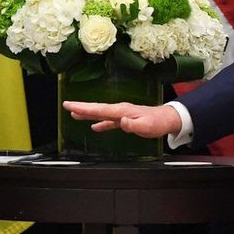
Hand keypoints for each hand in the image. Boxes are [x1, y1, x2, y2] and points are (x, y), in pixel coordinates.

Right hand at [64, 101, 182, 137]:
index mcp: (121, 111)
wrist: (167, 119)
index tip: (71, 106)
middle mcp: (119, 110)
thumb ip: (133, 124)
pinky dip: (100, 122)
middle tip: (66, 105)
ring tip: (74, 114)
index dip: (83, 108)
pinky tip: (94, 127)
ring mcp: (121, 114)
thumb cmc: (157, 122)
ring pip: (100, 113)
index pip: (99, 109)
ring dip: (87, 114)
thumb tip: (122, 121)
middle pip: (96, 108)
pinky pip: (108, 120)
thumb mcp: (146, 126)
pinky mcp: (125, 119)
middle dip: (81, 107)